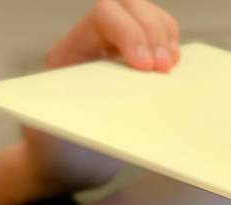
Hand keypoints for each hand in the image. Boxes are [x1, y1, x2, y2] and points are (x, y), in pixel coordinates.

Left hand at [20, 0, 179, 199]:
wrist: (65, 163)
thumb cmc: (57, 150)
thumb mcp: (57, 136)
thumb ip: (76, 118)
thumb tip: (106, 106)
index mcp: (70, 52)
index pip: (103, 16)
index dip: (130, 33)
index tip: (146, 67)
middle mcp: (92, 43)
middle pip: (128, 5)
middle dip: (153, 31)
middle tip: (165, 68)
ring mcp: (115, 50)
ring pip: (146, 14)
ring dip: (165, 34)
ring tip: (171, 65)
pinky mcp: (135, 63)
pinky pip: (159, 35)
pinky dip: (172, 45)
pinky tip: (173, 66)